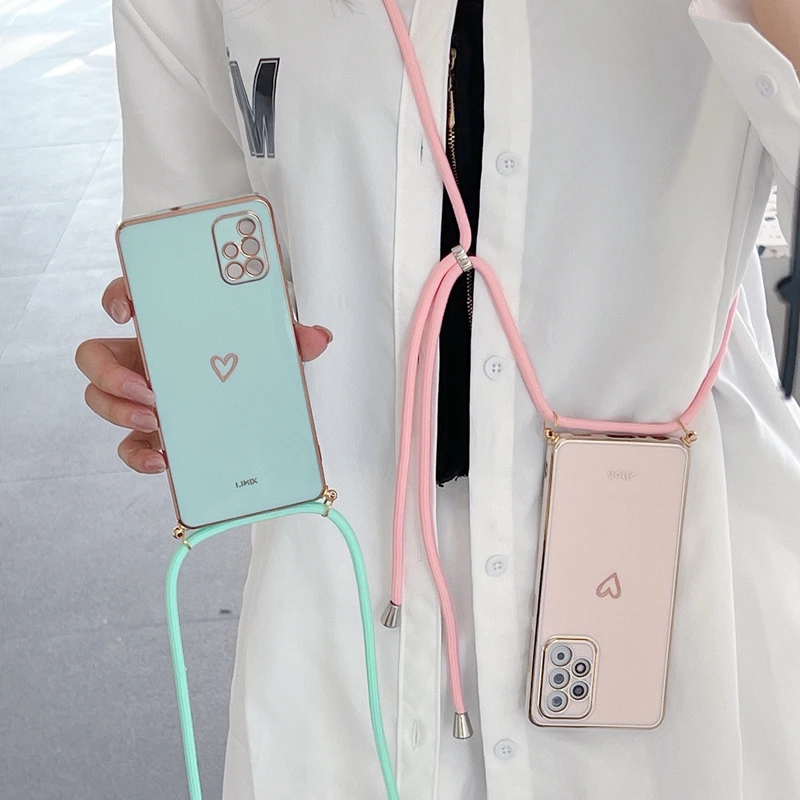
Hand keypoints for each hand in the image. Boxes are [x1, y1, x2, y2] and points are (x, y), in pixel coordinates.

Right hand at [75, 277, 332, 473]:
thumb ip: (291, 338)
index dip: (117, 296)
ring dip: (119, 412)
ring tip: (155, 422)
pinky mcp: (153, 434)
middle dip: (110, 374)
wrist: (258, 406)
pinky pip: (129, 446)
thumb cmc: (252, 361)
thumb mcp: (271, 346)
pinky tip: (163, 460)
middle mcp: (147, 359)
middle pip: (96, 357)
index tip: (125, 310)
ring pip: (101, 401)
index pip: (130, 297)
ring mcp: (145, 397)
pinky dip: (138, 456)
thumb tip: (318, 339)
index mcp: (170, 328)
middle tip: (149, 390)